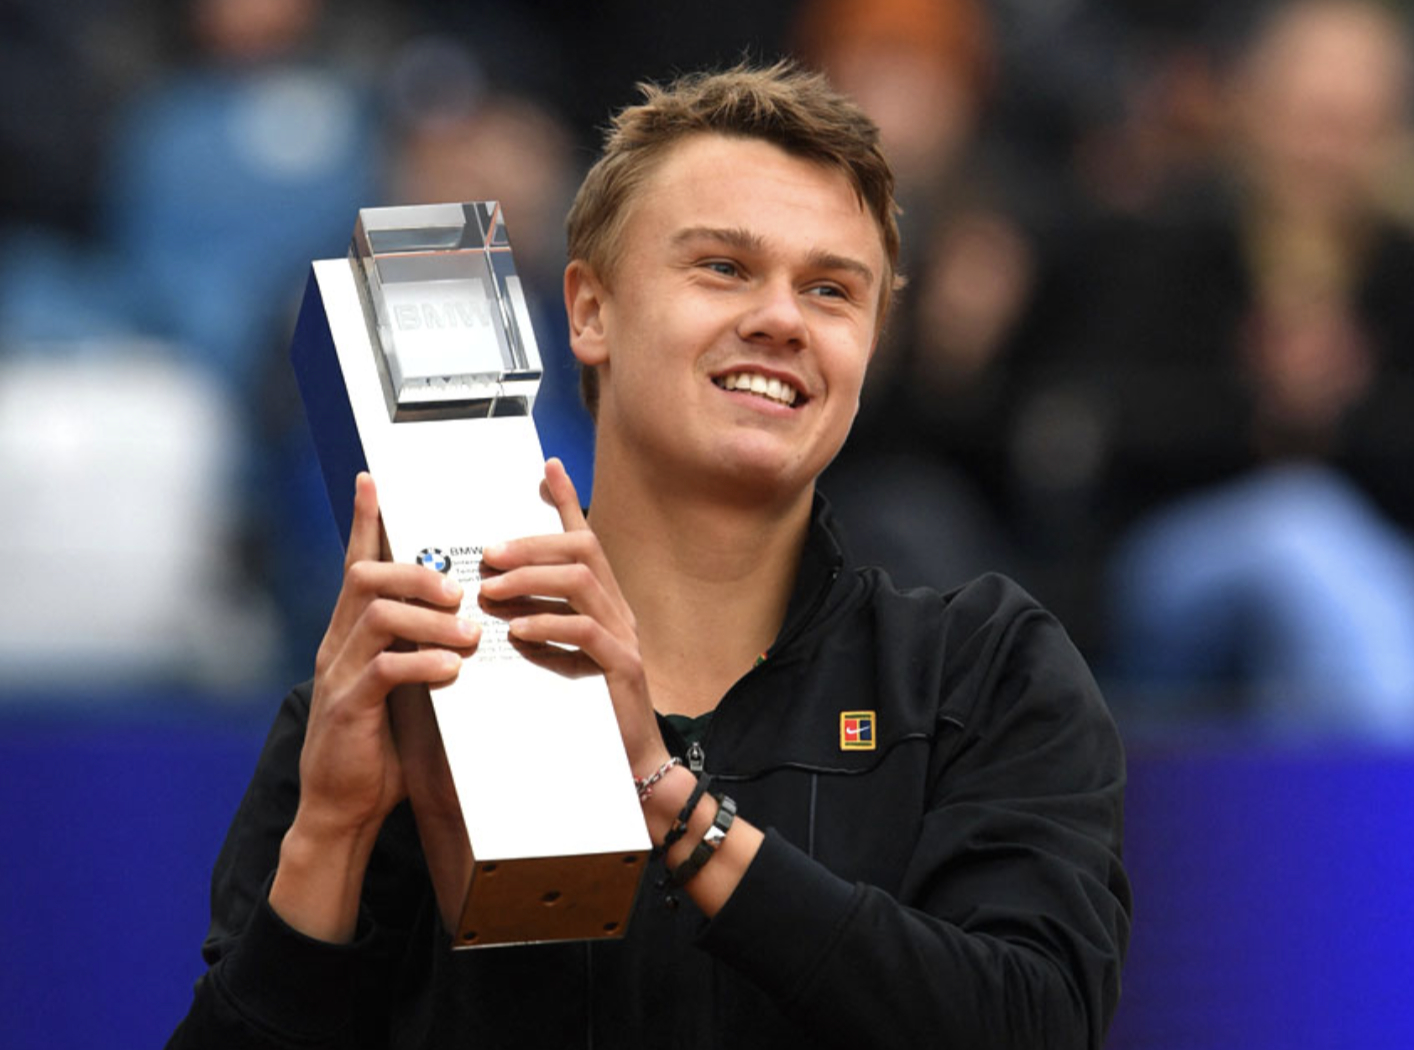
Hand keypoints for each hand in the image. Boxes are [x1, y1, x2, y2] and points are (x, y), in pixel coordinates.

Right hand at [298, 472, 476, 841]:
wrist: (343, 811)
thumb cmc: (381, 748)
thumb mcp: (405, 691)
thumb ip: (424, 653)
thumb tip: (470, 626)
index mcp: (351, 634)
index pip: (356, 564)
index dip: (364, 521)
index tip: (373, 481)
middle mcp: (338, 645)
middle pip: (366, 577)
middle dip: (418, 572)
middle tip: (461, 589)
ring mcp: (339, 675)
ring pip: (377, 614)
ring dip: (429, 616)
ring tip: (469, 633)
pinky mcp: (348, 709)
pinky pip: (384, 669)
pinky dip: (423, 661)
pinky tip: (452, 668)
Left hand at [478, 458, 669, 775]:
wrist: (624, 768)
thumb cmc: (581, 713)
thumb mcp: (555, 659)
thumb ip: (534, 624)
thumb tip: (492, 594)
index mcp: (602, 603)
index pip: (585, 539)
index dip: (568, 502)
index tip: (547, 468)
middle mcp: (618, 610)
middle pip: (581, 550)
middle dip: (531, 544)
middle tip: (487, 555)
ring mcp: (624, 636)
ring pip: (581, 582)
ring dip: (531, 579)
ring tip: (492, 590)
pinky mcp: (622, 668)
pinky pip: (586, 631)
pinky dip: (547, 625)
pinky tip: (517, 631)